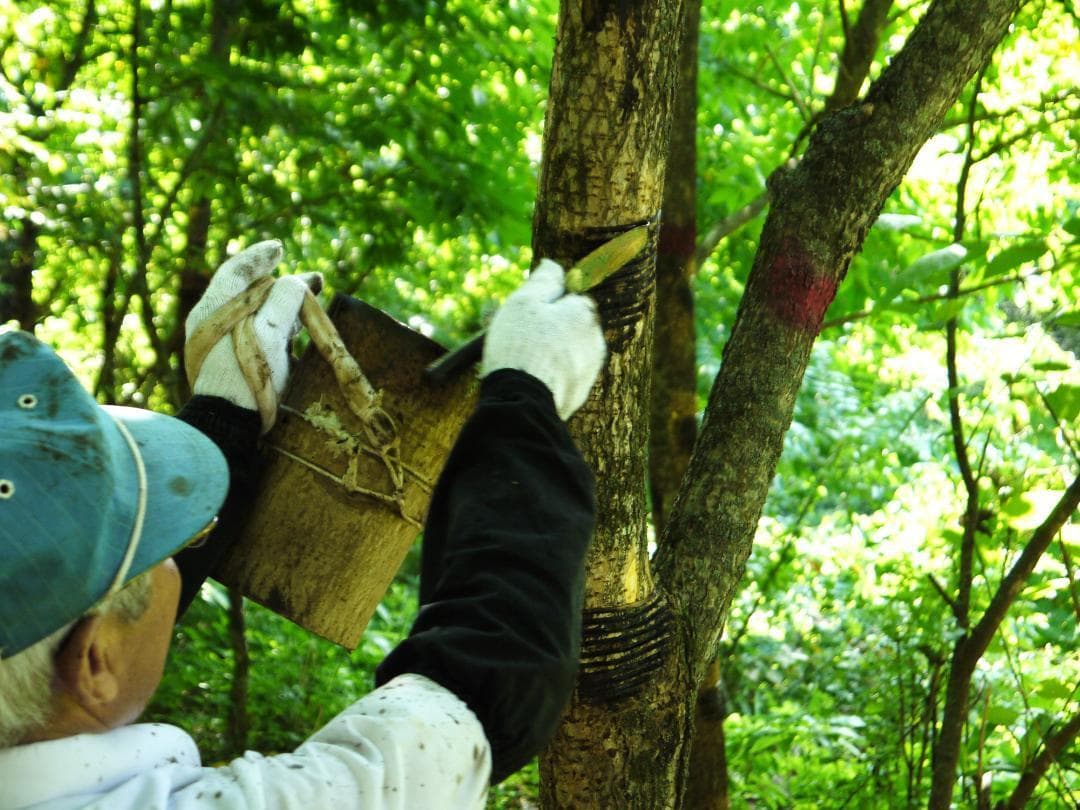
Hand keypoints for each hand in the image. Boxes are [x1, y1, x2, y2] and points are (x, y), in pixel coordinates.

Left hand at [185, 240, 321, 417]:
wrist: (226, 424)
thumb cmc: (246, 375)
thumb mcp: (271, 329)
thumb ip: (286, 298)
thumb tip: (298, 282)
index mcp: (214, 309)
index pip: (237, 270)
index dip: (260, 256)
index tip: (280, 248)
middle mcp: (213, 324)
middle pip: (251, 293)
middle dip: (284, 285)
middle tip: (315, 280)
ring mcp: (221, 347)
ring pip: (256, 316)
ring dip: (285, 307)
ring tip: (312, 303)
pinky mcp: (232, 367)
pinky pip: (257, 339)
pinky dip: (279, 330)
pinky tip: (298, 334)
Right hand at [480, 259, 605, 419]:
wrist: (522, 402)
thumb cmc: (521, 346)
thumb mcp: (524, 302)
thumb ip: (543, 280)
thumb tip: (554, 265)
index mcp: (586, 314)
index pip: (571, 299)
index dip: (546, 305)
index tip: (527, 316)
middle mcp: (596, 341)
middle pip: (570, 326)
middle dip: (550, 330)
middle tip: (520, 339)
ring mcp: (590, 371)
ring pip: (567, 352)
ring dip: (550, 354)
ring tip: (522, 362)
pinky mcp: (580, 395)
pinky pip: (563, 377)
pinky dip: (550, 376)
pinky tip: (530, 380)